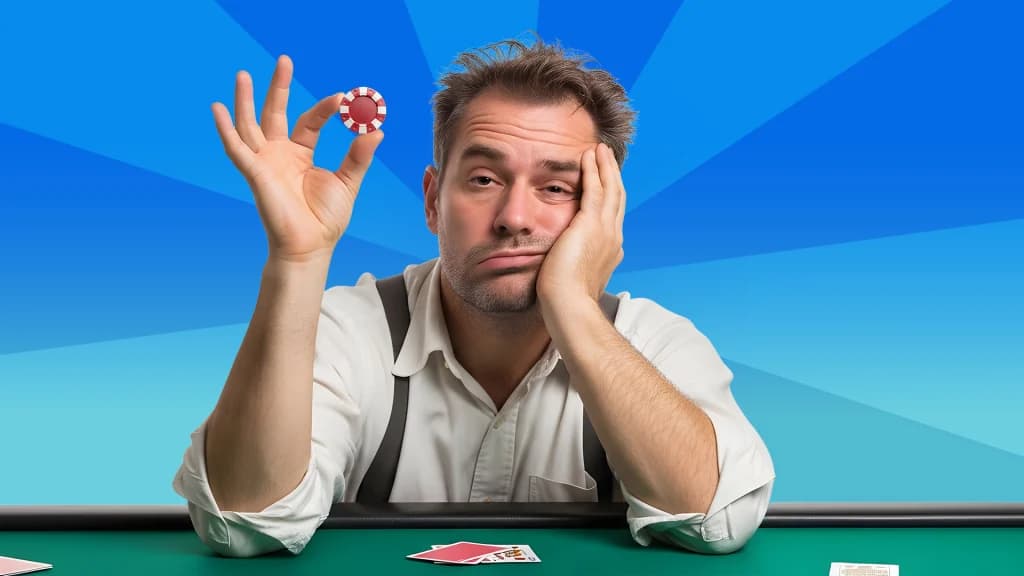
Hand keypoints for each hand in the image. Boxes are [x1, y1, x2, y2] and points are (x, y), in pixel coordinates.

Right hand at [212, 55, 383, 263]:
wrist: (310, 247)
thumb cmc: (325, 220)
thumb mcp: (347, 182)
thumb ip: (359, 156)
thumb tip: (377, 130)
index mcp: (300, 155)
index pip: (310, 121)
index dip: (326, 108)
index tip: (345, 99)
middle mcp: (279, 154)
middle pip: (275, 112)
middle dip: (278, 86)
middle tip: (284, 59)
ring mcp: (264, 162)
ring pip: (250, 124)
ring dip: (246, 100)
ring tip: (244, 74)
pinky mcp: (254, 173)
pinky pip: (236, 148)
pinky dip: (225, 129)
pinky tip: (217, 108)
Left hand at [536, 142, 624, 316]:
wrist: (569, 306)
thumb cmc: (565, 301)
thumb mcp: (573, 278)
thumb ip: (571, 266)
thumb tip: (560, 265)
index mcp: (610, 250)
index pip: (613, 216)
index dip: (611, 197)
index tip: (606, 183)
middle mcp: (613, 237)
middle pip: (617, 198)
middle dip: (612, 175)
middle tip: (606, 157)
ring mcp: (605, 230)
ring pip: (610, 188)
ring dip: (605, 166)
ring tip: (599, 150)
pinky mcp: (590, 224)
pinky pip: (594, 189)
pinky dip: (592, 170)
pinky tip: (587, 156)